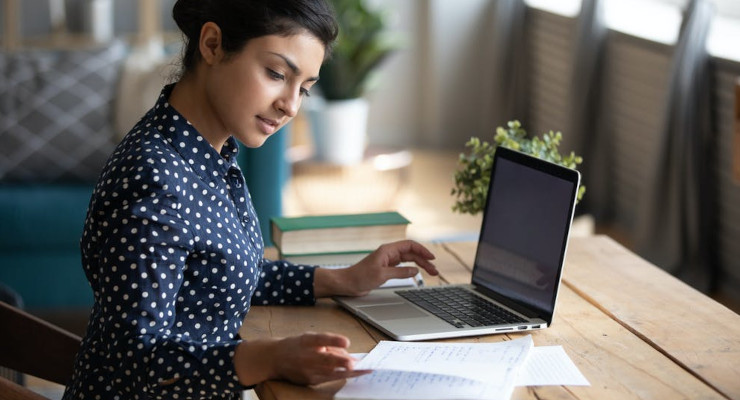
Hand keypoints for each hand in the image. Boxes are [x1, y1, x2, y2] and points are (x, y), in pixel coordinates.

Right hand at [234, 332, 369, 385]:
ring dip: (348, 372)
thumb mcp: (310, 338)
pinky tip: (353, 373)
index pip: (320, 339)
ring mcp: (307, 371)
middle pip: (326, 360)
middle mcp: (306, 356)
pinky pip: (328, 378)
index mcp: (306, 341)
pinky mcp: (309, 381)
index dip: (333, 340)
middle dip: (342, 363)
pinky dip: (341, 376)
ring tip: (364, 370)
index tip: (346, 341)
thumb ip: (329, 343)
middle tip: (356, 363)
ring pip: (330, 373)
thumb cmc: (297, 345)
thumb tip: (348, 353)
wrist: (275, 359)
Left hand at [315, 240, 437, 296]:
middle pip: (411, 253)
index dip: (422, 250)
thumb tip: (415, 270)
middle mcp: (389, 254)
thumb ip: (400, 272)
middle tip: (434, 271)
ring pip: (408, 260)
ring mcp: (388, 261)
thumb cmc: (359, 277)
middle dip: (424, 260)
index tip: (432, 258)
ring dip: (420, 265)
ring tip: (431, 273)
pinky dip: (411, 270)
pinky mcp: (386, 269)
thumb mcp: (382, 275)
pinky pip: (403, 267)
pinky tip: (417, 274)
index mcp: (387, 250)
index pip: (409, 246)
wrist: (347, 283)